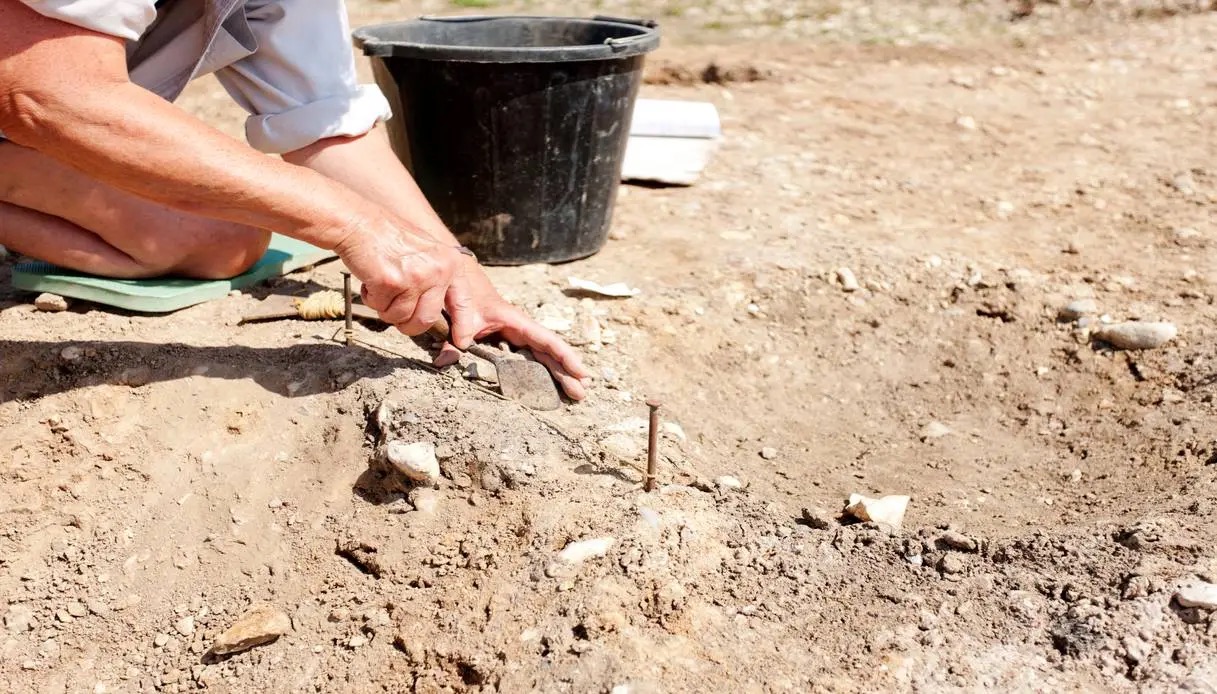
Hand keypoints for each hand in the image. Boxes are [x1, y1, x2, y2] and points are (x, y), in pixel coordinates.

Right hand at [334, 219, 464, 336]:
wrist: (360, 223)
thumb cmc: (388, 238)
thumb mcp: (426, 252)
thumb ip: (436, 279)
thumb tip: (438, 314)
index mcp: (450, 262)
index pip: (462, 302)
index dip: (462, 326)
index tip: (461, 341)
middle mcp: (438, 270)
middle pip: (427, 320)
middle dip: (409, 325)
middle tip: (396, 315)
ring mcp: (416, 277)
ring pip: (401, 318)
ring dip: (386, 309)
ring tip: (382, 286)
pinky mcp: (392, 282)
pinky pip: (381, 309)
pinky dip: (372, 299)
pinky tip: (371, 279)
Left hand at [433, 258, 590, 400]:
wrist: (462, 282)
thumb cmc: (467, 296)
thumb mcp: (463, 315)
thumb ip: (454, 338)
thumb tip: (444, 361)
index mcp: (517, 323)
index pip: (547, 341)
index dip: (565, 357)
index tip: (581, 372)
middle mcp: (522, 332)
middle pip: (550, 354)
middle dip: (567, 372)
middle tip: (582, 394)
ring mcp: (518, 339)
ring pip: (543, 358)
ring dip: (560, 374)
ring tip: (576, 393)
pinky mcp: (510, 344)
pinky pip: (531, 360)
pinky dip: (543, 372)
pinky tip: (552, 386)